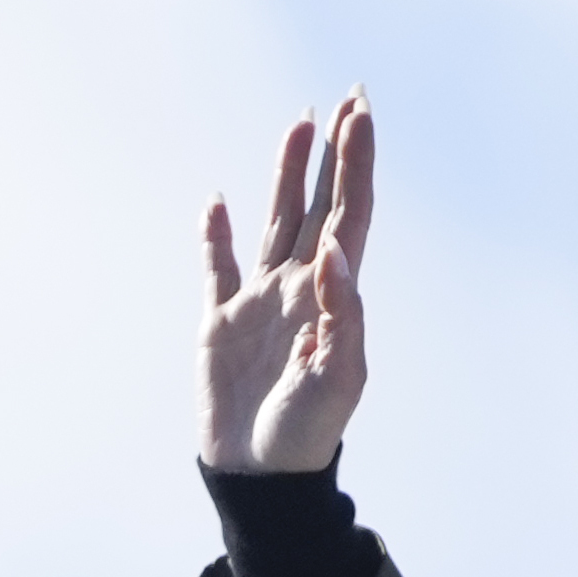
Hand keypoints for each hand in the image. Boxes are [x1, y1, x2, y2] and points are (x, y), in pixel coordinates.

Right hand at [198, 96, 372, 474]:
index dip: (356, 164)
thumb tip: (336, 250)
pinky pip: (217, 267)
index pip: (351, 215)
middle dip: (333, 153)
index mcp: (333, 298)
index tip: (360, 115)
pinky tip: (219, 203)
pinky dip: (216, 235)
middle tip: (348, 99)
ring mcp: (259, 302)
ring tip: (299, 122)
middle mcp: (300, 289)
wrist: (261, 477)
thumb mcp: (337, 380)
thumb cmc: (305, 435)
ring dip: (285, 173)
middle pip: (319, 205)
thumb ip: (342, 314)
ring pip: (276, 222)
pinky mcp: (220, 322)